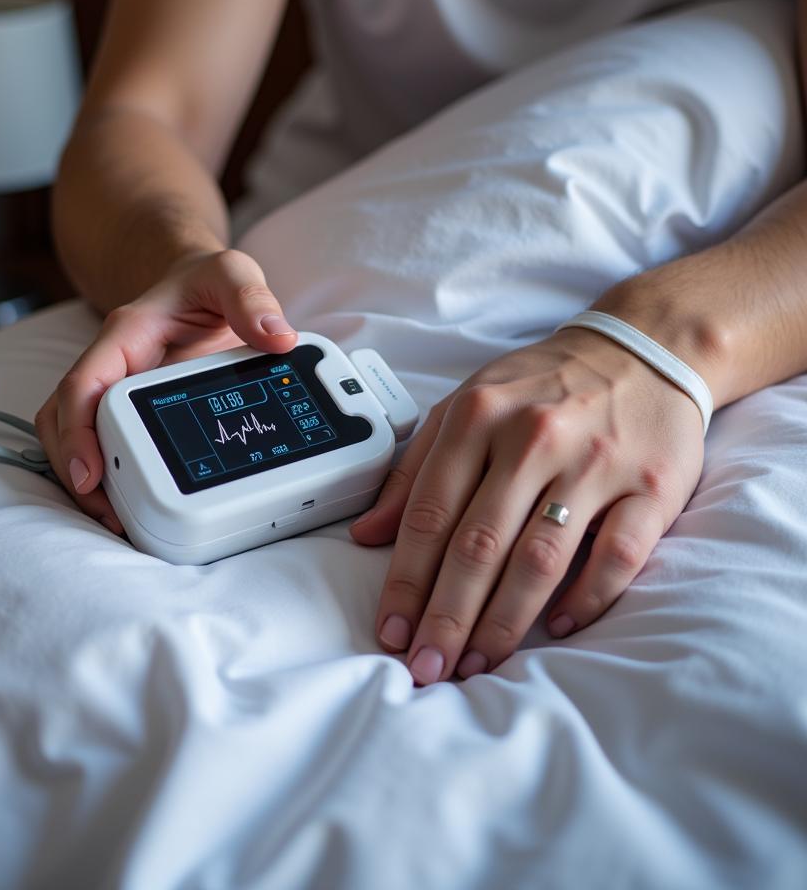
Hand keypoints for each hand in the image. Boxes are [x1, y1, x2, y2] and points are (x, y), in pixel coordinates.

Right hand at [35, 248, 296, 531]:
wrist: (199, 283)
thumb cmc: (208, 281)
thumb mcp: (232, 274)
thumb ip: (251, 298)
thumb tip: (277, 337)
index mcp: (127, 335)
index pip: (84, 385)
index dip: (79, 432)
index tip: (90, 475)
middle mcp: (113, 364)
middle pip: (65, 420)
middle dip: (76, 469)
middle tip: (108, 513)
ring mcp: (117, 388)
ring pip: (75, 435)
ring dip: (86, 478)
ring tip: (116, 518)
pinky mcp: (131, 408)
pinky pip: (102, 441)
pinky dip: (108, 473)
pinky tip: (131, 501)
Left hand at [350, 327, 704, 684]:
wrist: (642, 351)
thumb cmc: (542, 386)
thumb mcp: (466, 405)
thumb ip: (415, 469)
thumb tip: (367, 534)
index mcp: (478, 416)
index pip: (429, 514)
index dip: (406, 580)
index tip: (392, 630)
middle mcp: (533, 437)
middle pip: (478, 545)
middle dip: (446, 616)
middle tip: (427, 668)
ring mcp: (597, 462)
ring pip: (540, 559)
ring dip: (503, 621)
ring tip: (476, 662)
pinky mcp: (653, 486)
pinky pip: (617, 556)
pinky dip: (586, 598)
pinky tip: (556, 628)